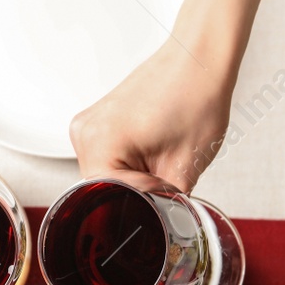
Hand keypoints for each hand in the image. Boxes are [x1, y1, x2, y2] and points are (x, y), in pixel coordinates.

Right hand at [69, 0, 268, 191]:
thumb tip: (162, 223)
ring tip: (163, 159)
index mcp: (99, 143)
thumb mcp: (186, 168)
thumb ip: (166, 205)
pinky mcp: (100, 121)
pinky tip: (155, 150)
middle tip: (168, 181)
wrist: (200, 60)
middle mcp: (84, 132)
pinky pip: (109, 158)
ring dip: (134, 179)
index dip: (141, 208)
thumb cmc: (196, 97)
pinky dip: (132, 164)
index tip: (165, 200)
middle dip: (136, 195)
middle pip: (102, 192)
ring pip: (106, 177)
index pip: (107, 201)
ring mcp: (88, 125)